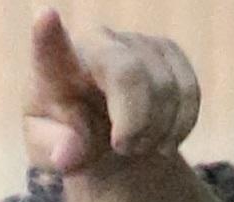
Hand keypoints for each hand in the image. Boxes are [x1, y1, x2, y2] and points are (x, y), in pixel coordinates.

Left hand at [24, 10, 199, 177]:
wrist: (105, 136)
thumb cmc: (69, 139)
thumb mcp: (51, 153)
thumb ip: (54, 151)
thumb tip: (67, 153)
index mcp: (54, 70)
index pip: (50, 50)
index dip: (48, 35)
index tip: (44, 16)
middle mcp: (95, 43)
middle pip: (128, 74)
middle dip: (134, 122)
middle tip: (123, 149)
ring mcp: (134, 42)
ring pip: (165, 87)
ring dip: (156, 131)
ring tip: (136, 146)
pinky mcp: (166, 50)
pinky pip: (188, 90)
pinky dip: (179, 125)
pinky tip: (163, 140)